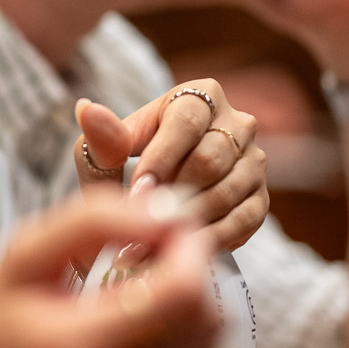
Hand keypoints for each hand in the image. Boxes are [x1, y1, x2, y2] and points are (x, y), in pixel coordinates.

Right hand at [0, 190, 220, 347]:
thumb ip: (93, 220)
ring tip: (143, 301)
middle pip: (200, 322)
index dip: (191, 250)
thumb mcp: (22, 259)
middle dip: (192, 278)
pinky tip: (139, 346)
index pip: (179, 292)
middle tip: (159, 259)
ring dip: (188, 317)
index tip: (177, 229)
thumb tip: (171, 215)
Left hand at [75, 82, 266, 249]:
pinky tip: (177, 251)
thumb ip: (102, 141)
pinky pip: (242, 221)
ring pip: (226, 192)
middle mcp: (236, 123)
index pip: (186, 120)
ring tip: (149, 248)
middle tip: (141, 225)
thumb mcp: (105, 159)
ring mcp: (253, 162)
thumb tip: (87, 110)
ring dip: (185, 224)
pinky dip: (207, 240)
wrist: (150, 211)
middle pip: (210, 158)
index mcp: (199, 97)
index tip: (138, 191)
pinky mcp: (260, 199)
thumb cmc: (123, 175)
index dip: (161, 157)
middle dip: (172, 196)